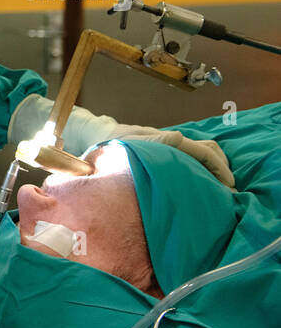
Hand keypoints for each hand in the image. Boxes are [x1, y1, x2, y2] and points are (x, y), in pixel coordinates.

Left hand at [109, 125, 234, 187]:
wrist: (99, 135)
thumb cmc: (111, 143)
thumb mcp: (129, 143)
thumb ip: (152, 141)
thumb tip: (177, 137)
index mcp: (169, 140)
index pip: (204, 152)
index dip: (219, 168)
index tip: (228, 186)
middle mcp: (174, 141)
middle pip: (210, 150)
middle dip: (223, 168)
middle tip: (228, 192)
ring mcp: (171, 146)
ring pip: (203, 154)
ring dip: (215, 169)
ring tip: (220, 190)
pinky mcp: (166, 152)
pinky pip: (191, 159)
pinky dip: (203, 169)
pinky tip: (202, 184)